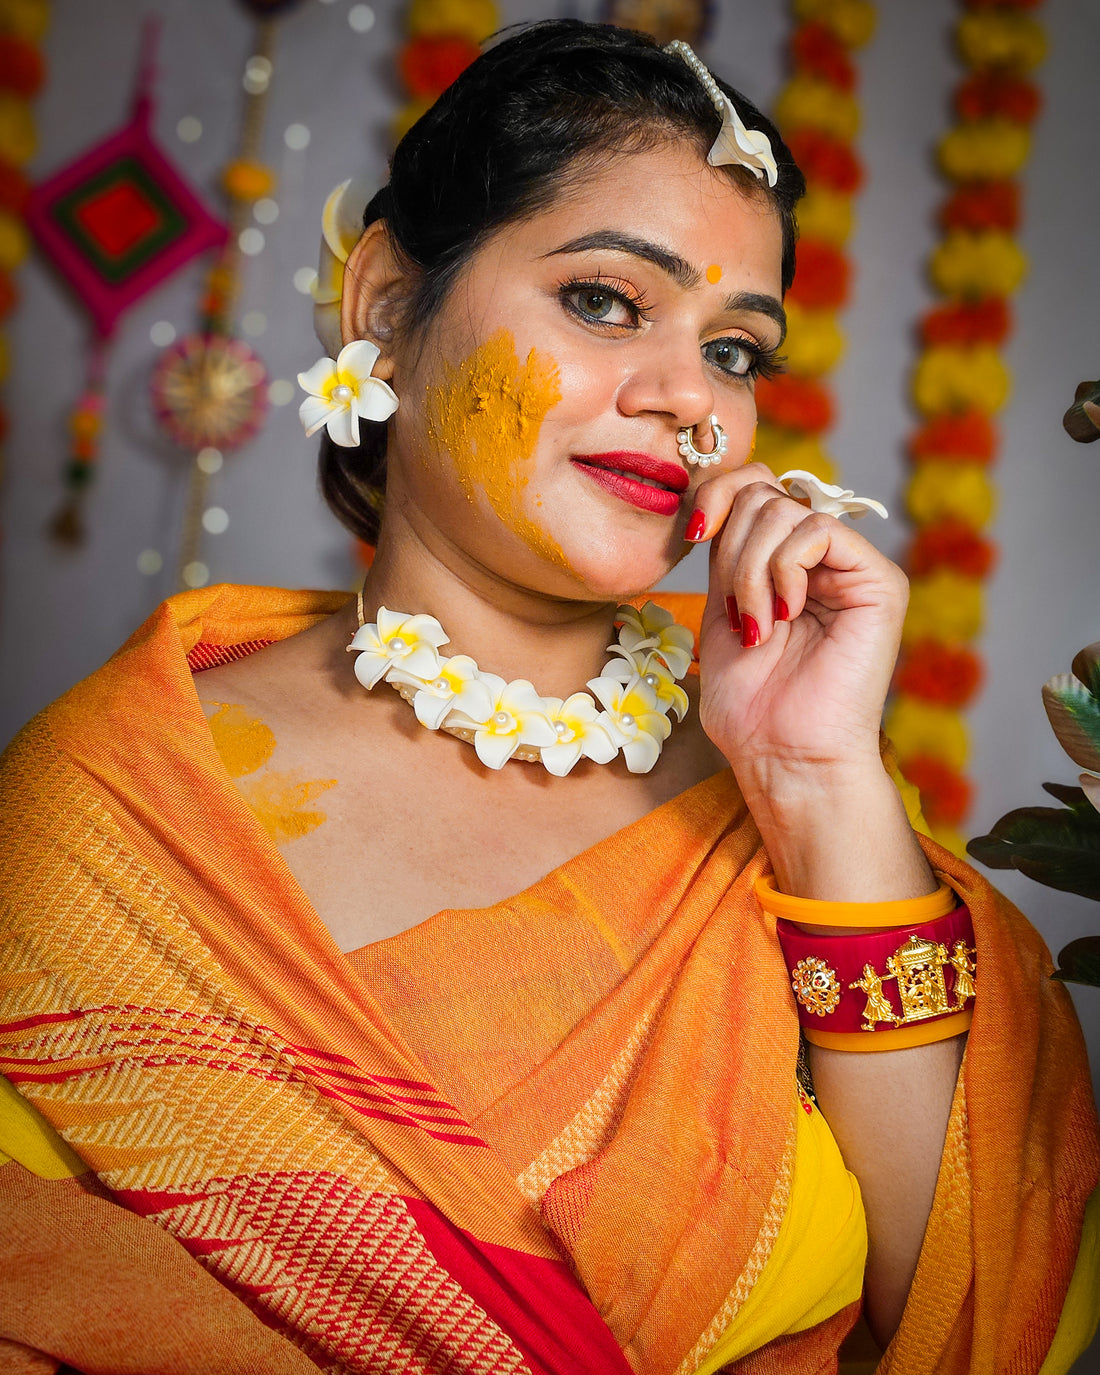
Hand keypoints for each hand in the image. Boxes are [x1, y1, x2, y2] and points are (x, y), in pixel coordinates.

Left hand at [688, 464, 908, 787]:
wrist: (782, 755)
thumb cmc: (750, 704)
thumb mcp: (722, 609)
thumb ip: (727, 551)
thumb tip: (719, 495)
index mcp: (786, 561)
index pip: (755, 485)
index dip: (718, 496)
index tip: (695, 534)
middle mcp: (823, 557)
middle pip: (763, 493)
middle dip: (732, 552)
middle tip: (739, 614)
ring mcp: (853, 567)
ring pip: (783, 510)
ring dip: (751, 571)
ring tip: (758, 627)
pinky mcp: (879, 581)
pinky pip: (817, 530)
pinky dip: (784, 570)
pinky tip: (786, 615)